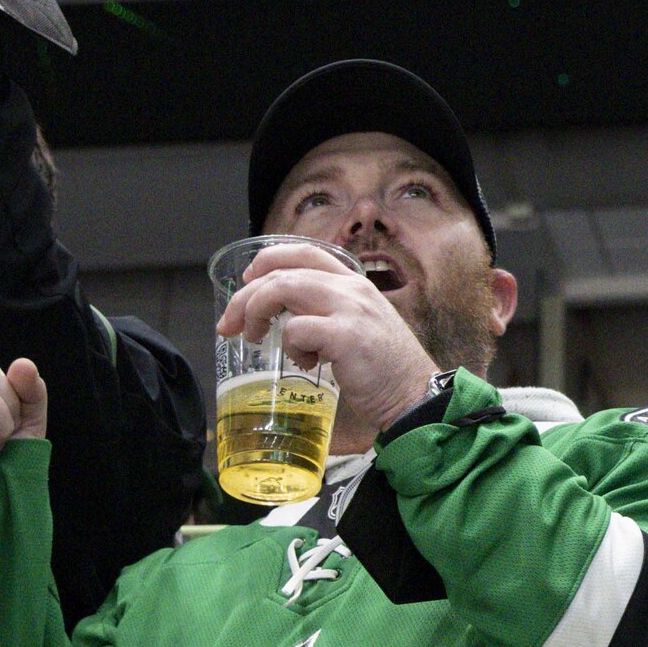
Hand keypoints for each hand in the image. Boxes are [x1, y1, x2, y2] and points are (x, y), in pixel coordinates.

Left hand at [218, 241, 439, 432]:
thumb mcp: (358, 326)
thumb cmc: (385, 369)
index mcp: (353, 283)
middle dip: (245, 296)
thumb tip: (286, 317)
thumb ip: (328, 313)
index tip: (247, 282)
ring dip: (256, 313)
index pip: (303, 251)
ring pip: (281, 289)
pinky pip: (295, 330)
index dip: (267, 260)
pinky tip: (306, 363)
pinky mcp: (346, 335)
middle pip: (282, 270)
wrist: (417, 395)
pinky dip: (289, 348)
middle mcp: (351, 288)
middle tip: (230, 324)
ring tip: (253, 337)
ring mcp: (349, 309)